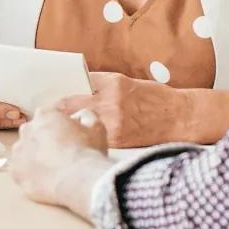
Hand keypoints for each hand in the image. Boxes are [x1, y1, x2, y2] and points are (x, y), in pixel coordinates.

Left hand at [10, 106, 110, 218]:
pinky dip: (29, 173)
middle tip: (60, 153)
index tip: (69, 137)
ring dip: (34, 156)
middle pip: (34, 132)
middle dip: (44, 139)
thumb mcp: (95, 126)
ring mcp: (19, 150)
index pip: (49, 116)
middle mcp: (27, 129)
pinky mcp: (15, 171)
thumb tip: (78, 117)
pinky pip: (19, 170)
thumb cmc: (88, 151)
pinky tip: (43, 178)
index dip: (60, 126)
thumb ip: (85, 115)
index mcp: (45, 114)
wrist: (79, 180)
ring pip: (25, 151)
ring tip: (52, 168)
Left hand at [57, 71, 189, 147]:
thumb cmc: (155, 99)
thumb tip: (76, 91)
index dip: (61, 97)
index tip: (52, 104)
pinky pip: (94, 140)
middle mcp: (111, 101)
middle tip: (48, 122)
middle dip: (59, 115)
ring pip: (79, 126)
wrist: (180, 118)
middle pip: (72, 107)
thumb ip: (102, 86)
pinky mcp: (118, 141)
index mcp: (112, 83)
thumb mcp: (127, 83)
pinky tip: (81, 145)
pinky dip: (85, 142)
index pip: (76, 86)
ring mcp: (114, 122)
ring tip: (62, 136)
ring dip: (69, 130)